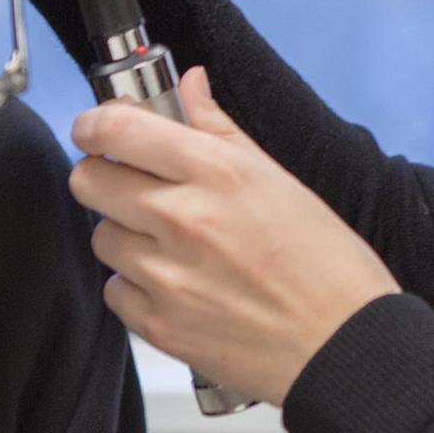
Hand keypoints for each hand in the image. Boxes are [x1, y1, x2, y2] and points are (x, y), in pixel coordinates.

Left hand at [69, 68, 400, 404]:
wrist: (345, 347)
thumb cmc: (327, 265)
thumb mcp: (279, 179)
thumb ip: (220, 129)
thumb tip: (191, 85)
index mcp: (217, 174)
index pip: (116, 130)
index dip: (94, 125)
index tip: (96, 130)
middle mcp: (184, 220)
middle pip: (89, 180)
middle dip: (104, 175)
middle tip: (132, 183)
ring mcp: (168, 277)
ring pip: (101, 237)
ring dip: (125, 234)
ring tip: (170, 243)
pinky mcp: (160, 326)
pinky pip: (115, 290)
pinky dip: (136, 286)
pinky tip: (176, 283)